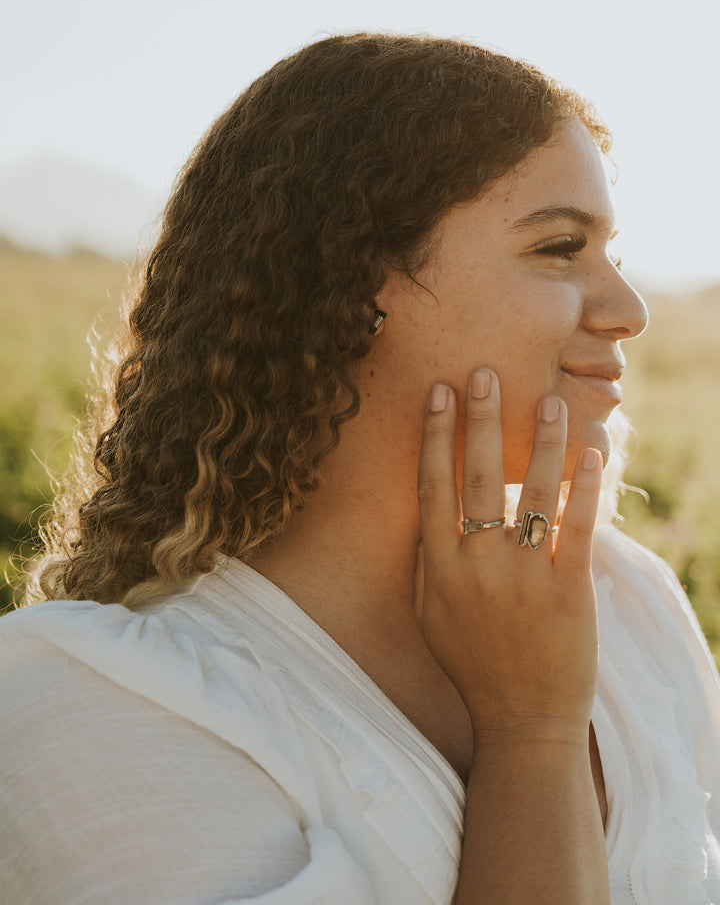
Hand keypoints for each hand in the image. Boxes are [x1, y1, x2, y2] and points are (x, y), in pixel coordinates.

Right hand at [417, 368, 602, 741]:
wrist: (523, 722)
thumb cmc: (472, 665)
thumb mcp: (431, 615)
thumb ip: (429, 560)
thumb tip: (428, 506)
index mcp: (441, 569)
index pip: (433, 487)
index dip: (434, 436)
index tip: (437, 392)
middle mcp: (477, 567)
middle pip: (478, 478)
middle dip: (480, 420)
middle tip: (483, 372)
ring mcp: (524, 578)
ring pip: (532, 494)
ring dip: (541, 441)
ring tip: (548, 397)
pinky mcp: (568, 592)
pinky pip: (578, 529)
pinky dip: (586, 488)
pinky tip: (593, 453)